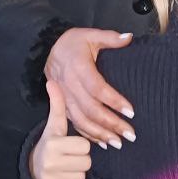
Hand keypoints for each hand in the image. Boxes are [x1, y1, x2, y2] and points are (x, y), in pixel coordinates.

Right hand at [30, 81, 92, 178]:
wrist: (32, 169)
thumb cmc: (50, 143)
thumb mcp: (54, 125)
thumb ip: (57, 104)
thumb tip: (53, 82)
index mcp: (52, 144)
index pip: (84, 145)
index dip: (79, 145)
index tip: (68, 144)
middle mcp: (49, 163)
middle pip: (86, 162)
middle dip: (80, 158)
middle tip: (68, 156)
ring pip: (82, 176)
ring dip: (77, 172)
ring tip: (64, 166)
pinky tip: (62, 178)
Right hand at [45, 27, 135, 146]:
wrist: (46, 49)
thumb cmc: (73, 42)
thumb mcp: (90, 34)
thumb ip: (110, 37)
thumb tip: (129, 37)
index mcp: (78, 67)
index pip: (97, 88)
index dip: (114, 101)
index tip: (131, 111)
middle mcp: (69, 85)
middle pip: (91, 109)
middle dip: (111, 124)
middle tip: (130, 134)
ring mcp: (64, 98)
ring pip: (81, 120)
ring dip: (100, 134)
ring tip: (118, 143)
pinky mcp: (62, 105)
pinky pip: (74, 123)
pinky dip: (88, 135)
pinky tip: (102, 143)